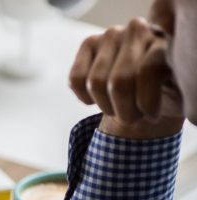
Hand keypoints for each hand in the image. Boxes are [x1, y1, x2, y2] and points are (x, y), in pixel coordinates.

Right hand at [69, 16, 184, 138]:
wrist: (147, 87)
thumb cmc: (164, 92)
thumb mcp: (177, 93)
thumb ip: (170, 88)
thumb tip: (154, 86)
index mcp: (166, 41)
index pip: (148, 71)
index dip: (146, 104)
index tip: (151, 116)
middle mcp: (139, 30)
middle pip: (119, 82)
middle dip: (124, 110)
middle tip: (133, 117)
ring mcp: (112, 34)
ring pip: (96, 83)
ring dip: (107, 107)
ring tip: (119, 108)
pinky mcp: (89, 43)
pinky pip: (76, 80)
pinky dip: (86, 98)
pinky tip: (100, 97)